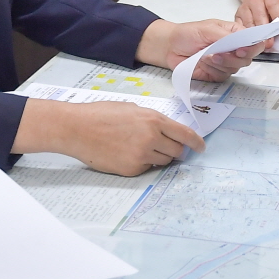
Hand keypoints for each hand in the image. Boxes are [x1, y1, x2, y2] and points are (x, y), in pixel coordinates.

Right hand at [14, 99, 205, 175]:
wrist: (77, 128)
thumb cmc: (101, 114)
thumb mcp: (132, 109)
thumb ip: (152, 120)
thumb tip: (167, 131)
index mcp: (154, 120)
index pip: (186, 135)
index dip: (197, 143)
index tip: (201, 148)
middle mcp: (151, 138)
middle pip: (177, 151)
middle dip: (175, 150)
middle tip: (165, 146)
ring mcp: (141, 156)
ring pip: (163, 161)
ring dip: (159, 156)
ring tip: (139, 147)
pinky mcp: (131, 169)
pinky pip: (146, 168)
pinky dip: (142, 163)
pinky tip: (126, 153)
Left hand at [138, 19, 266, 78]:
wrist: (170, 47)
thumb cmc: (188, 33)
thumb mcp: (208, 29)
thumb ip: (226, 36)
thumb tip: (241, 42)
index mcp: (235, 33)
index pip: (254, 42)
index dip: (252, 48)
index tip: (241, 50)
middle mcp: (233, 48)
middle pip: (247, 58)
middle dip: (232, 57)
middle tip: (218, 54)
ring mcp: (226, 62)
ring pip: (235, 69)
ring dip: (219, 63)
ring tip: (205, 55)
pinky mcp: (217, 73)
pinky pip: (222, 76)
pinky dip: (212, 70)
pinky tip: (202, 62)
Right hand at [234, 0, 278, 42]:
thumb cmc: (273, 0)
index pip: (274, 7)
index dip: (277, 19)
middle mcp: (256, 1)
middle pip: (259, 16)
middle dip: (264, 31)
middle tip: (269, 43)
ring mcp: (245, 8)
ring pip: (248, 23)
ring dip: (254, 35)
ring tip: (260, 45)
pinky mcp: (238, 15)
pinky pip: (240, 27)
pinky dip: (244, 36)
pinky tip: (250, 42)